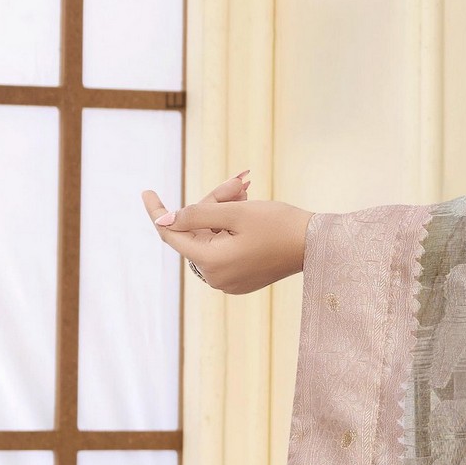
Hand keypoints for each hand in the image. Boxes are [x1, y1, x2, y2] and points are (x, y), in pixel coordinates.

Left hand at [144, 169, 311, 294]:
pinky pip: (224, 250)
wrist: (318, 245)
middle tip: (238, 183)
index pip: (171, 234)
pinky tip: (247, 209)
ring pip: (211, 239)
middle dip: (211, 204)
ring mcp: (229, 281)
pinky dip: (230, 229)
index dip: (158, 211)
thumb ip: (196, 214)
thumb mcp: (235, 212)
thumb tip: (163, 220)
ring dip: (223, 213)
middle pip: (197, 233)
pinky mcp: (242, 279)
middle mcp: (216, 278)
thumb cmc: (279, 224)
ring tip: (246, 191)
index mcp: (211, 262)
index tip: (147, 192)